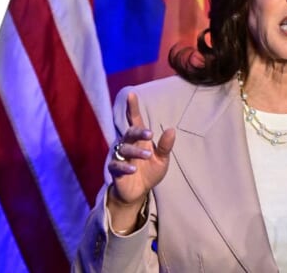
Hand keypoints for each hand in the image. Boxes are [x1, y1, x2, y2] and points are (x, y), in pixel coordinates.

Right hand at [107, 92, 173, 231]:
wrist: (138, 192)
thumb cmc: (149, 172)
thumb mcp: (162, 160)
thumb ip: (165, 146)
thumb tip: (171, 130)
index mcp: (140, 140)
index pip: (136, 121)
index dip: (133, 108)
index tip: (132, 94)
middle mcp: (129, 145)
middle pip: (130, 133)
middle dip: (138, 131)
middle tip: (149, 134)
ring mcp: (120, 156)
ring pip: (124, 148)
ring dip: (136, 151)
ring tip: (147, 155)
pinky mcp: (114, 170)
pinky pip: (116, 165)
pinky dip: (124, 166)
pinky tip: (133, 169)